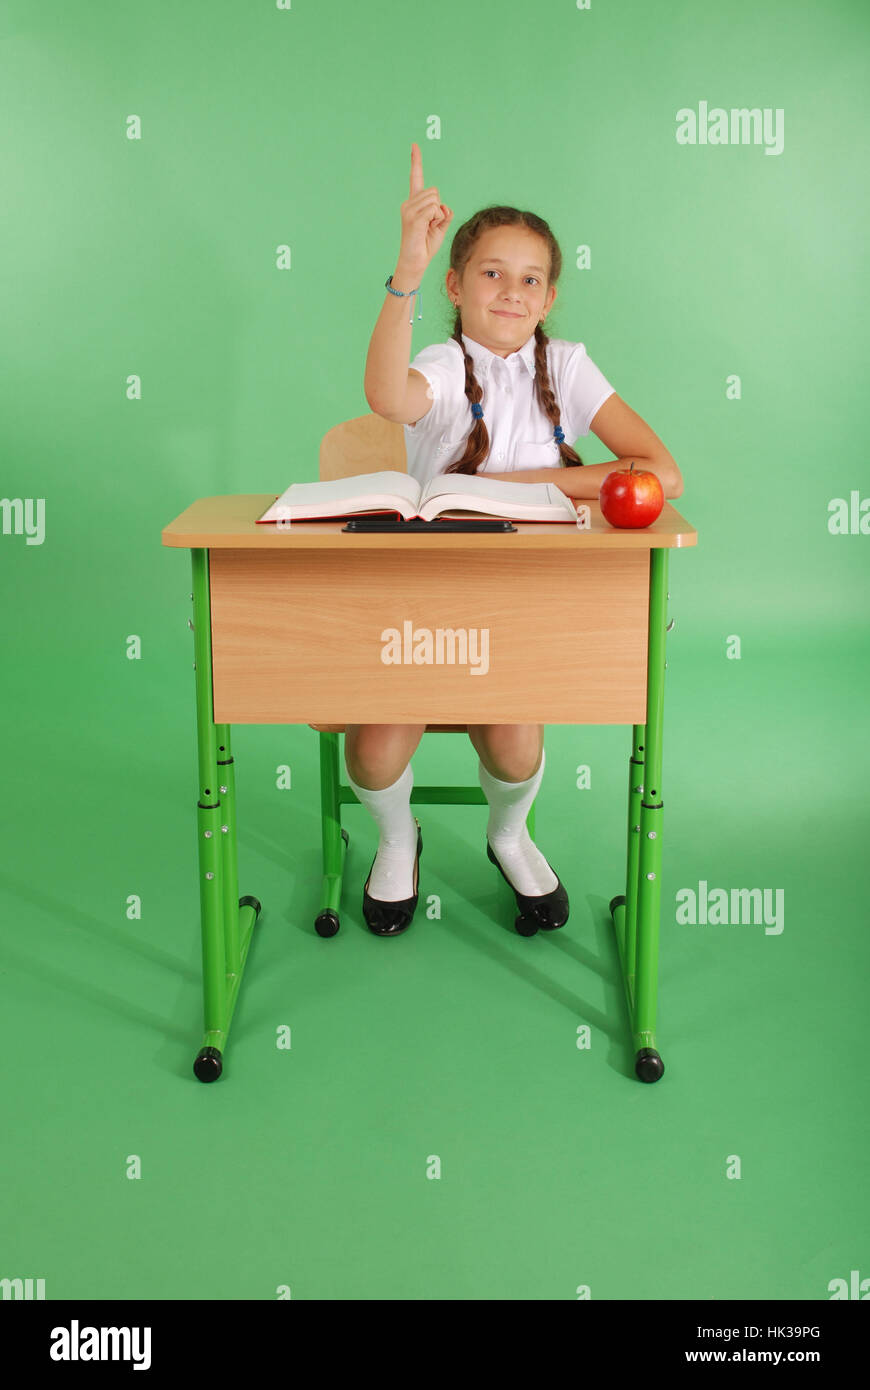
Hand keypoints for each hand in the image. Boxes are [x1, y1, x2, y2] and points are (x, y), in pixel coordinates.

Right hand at [397, 142, 452, 275]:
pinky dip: (436, 220)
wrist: (414, 262)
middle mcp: (409, 203)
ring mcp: (409, 209)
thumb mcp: (439, 226)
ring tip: (428, 228)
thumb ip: (444, 213)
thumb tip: (444, 207)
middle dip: (439, 208)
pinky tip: (427, 229)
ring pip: (436, 200)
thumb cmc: (425, 245)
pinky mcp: (413, 217)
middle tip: (431, 225)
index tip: (415, 146)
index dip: (416, 162)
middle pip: (435, 192)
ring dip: (438, 216)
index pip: (416, 178)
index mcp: (414, 203)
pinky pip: (434, 209)